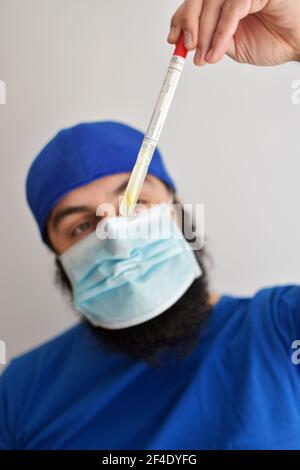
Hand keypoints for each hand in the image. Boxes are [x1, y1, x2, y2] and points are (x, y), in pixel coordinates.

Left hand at [167, 0, 299, 65]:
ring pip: (213, 3)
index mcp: (225, 2)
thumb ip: (214, 42)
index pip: (196, 3)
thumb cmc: (274, 40)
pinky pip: (231, 11)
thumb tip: (194, 46)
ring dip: (205, 33)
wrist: (297, 44)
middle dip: (189, 24)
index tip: (174, 39)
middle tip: (188, 47)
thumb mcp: (234, 47)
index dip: (181, 19)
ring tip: (205, 56)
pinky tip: (216, 52)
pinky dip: (220, 34)